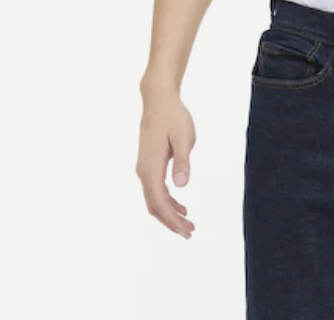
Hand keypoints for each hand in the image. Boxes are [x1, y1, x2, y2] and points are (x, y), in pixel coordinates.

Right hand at [136, 86, 196, 238]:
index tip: (186, 230)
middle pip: (154, 206)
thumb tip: (181, 185)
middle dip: (171, 222)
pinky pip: (154, 189)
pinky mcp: (148, 164)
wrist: (158, 100)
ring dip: (168, 213)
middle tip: (189, 232)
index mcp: (151, 167)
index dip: (172, 219)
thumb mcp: (184, 138)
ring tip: (187, 222)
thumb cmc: (173, 117)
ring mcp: (144, 168)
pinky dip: (166, 201)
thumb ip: (182, 162)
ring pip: (153, 199)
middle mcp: (143, 171)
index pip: (160, 202)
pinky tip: (180, 204)